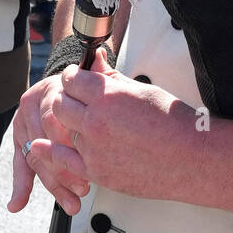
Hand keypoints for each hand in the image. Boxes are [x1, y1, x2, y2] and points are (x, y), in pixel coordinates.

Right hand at [8, 70, 98, 216]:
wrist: (65, 84)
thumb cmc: (82, 88)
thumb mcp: (92, 80)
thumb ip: (96, 74)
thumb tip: (101, 58)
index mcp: (49, 92)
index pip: (53, 118)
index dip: (68, 141)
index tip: (86, 159)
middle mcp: (31, 107)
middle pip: (44, 142)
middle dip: (64, 168)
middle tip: (83, 186)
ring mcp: (24, 125)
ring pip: (36, 158)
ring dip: (54, 183)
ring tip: (72, 201)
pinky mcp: (22, 142)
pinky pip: (21, 165)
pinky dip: (22, 186)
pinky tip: (18, 203)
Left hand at [32, 50, 200, 201]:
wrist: (190, 159)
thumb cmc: (173, 123)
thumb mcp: (140, 90)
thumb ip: (111, 77)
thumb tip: (95, 60)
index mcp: (107, 96)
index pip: (72, 79)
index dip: (73, 76)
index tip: (76, 78)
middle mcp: (96, 122)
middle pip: (61, 103)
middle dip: (66, 98)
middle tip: (76, 98)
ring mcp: (94, 149)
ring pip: (61, 130)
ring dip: (67, 124)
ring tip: (77, 120)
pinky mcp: (96, 172)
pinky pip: (62, 160)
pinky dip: (50, 151)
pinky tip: (42, 145)